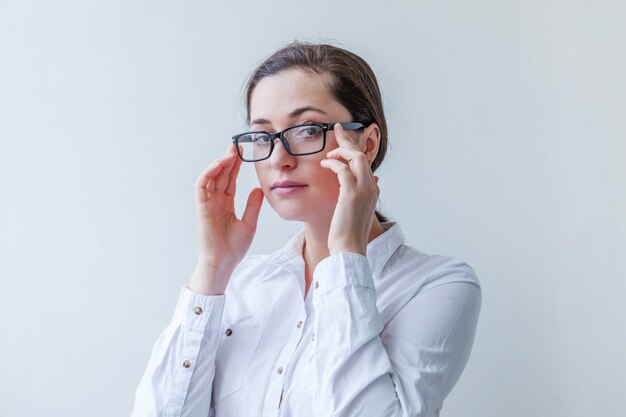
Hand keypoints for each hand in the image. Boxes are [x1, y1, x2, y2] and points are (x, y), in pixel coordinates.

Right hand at [191, 144, 263, 291]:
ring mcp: (207, 204)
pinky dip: (209, 173)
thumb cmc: (234, 248)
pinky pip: (202, 186)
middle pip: (221, 176)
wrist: (223, 263)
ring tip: (230, 153)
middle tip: (237, 146)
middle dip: (228, 160)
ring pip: (211, 177)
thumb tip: (259, 189)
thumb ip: (253, 205)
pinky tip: (220, 165)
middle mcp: (215, 202)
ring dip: (219, 164)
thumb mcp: (249, 223)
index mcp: (226, 205)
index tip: (244, 154)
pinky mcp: (201, 208)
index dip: (236, 167)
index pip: (230, 181)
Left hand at [320, 123, 379, 255]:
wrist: (349, 249)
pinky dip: (333, 163)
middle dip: (348, 140)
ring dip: (341, 150)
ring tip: (329, 150)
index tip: (343, 139)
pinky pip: (343, 169)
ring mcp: (363, 190)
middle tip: (337, 128)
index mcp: (372, 191)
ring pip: (356, 158)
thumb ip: (357, 198)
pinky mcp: (351, 194)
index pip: (364, 163)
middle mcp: (371, 188)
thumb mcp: (354, 212)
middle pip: (362, 155)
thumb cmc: (347, 234)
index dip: (353, 149)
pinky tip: (324, 163)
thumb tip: (358, 188)